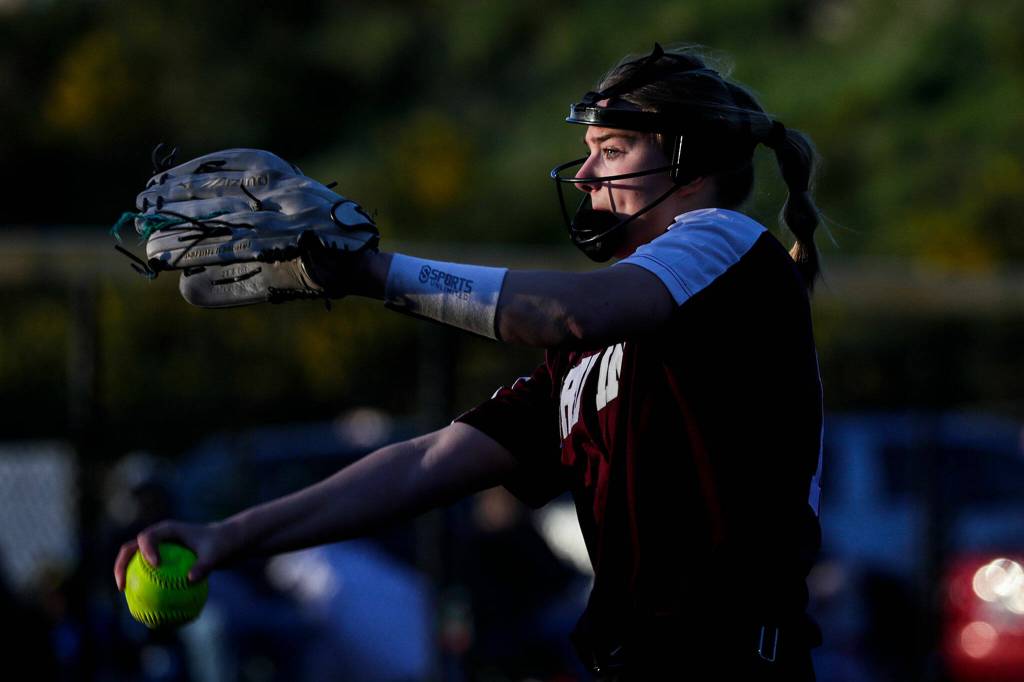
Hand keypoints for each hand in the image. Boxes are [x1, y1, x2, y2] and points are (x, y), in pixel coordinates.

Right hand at [113, 519, 237, 590]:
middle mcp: (158, 537)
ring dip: (126, 577)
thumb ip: (204, 565)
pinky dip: (143, 586)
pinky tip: (145, 605)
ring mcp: (156, 548)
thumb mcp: (216, 554)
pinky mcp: (159, 559)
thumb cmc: (219, 545)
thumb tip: (190, 580)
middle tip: (122, 587)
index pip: (148, 537)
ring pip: (134, 561)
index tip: (155, 565)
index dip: (146, 550)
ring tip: (126, 597)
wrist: (223, 542)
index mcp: (167, 530)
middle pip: (130, 548)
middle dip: (121, 565)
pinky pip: (146, 573)